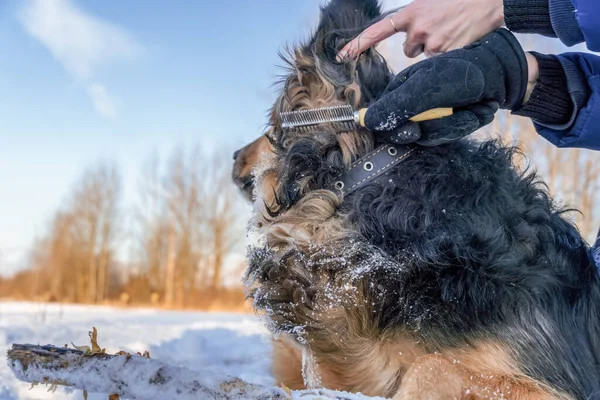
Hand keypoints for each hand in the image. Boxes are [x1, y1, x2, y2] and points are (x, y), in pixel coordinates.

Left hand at [338, 0, 503, 58]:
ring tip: (452, 31)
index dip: (357, 44)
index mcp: (410, 13)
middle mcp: (417, 28)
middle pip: (409, 50)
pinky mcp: (446, 54)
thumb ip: (415, 18)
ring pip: (426, 56)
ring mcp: (432, 42)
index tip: (342, 56)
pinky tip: (459, 39)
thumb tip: (409, 35)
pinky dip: (449, 54)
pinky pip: (440, 62)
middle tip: (440, 28)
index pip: (376, 31)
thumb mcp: (430, 2)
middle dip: (421, 43)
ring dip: (436, 48)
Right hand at [364, 29, 528, 144]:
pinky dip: (464, 125)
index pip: (382, 121)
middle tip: (450, 113)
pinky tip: (474, 111)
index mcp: (399, 91)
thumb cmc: (460, 74)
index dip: (397, 131)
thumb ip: (397, 106)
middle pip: (407, 135)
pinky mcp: (446, 124)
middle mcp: (411, 105)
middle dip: (434, 128)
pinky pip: (449, 136)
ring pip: (431, 138)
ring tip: (469, 109)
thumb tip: (368, 123)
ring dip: (454, 126)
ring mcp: (429, 116)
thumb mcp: (426, 88)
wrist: (498, 74)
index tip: (413, 131)